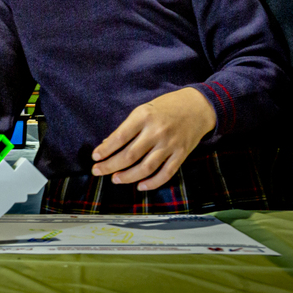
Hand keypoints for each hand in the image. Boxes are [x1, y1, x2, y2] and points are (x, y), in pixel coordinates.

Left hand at [90, 87, 216, 191]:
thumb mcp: (144, 109)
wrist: (198, 106)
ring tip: (116, 179)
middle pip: (130, 155)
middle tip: (98, 172)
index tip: (95, 157)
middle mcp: (156, 131)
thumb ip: (128, 127)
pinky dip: (152, 183)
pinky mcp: (181, 154)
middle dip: (110, 166)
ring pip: (145, 167)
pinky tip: (140, 186)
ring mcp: (170, 144)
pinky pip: (165, 173)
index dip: (105, 150)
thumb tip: (108, 145)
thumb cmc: (167, 106)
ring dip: (128, 177)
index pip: (120, 137)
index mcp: (144, 116)